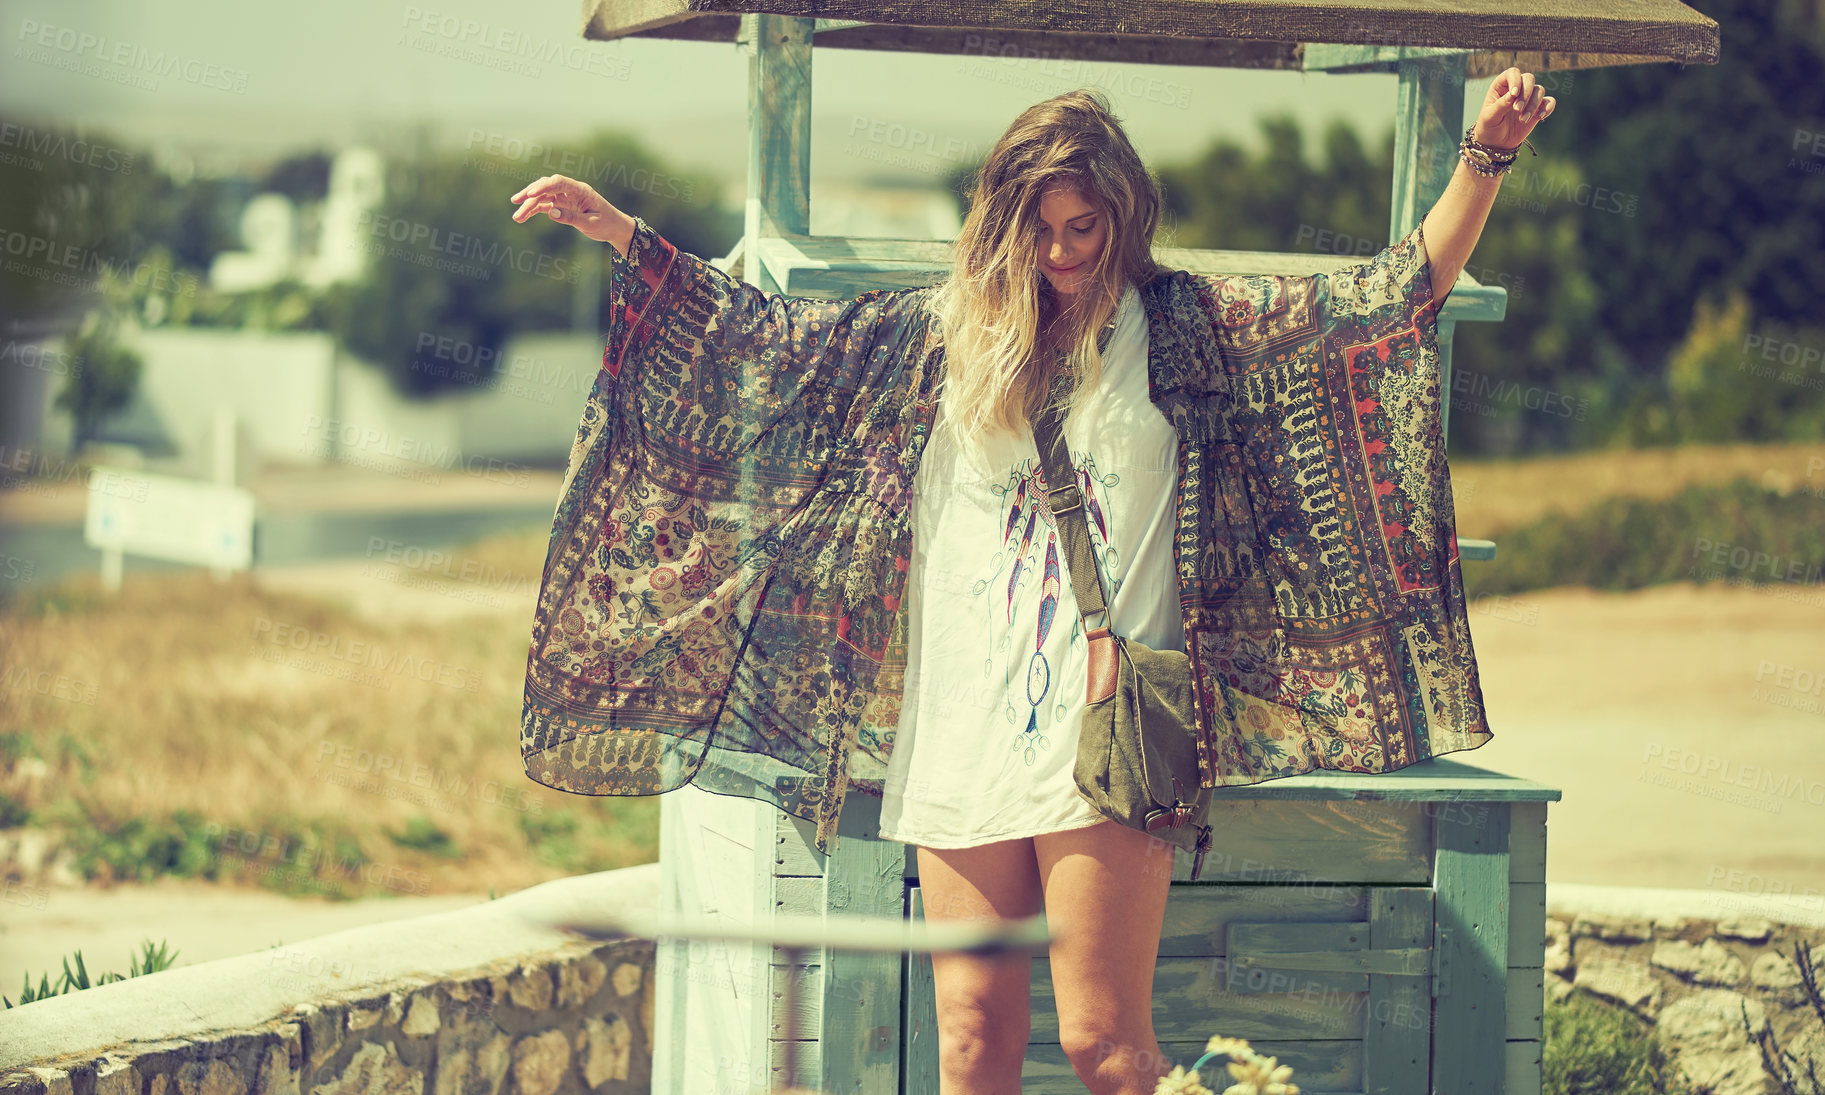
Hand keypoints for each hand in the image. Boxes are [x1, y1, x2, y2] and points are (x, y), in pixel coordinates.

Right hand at [509, 175, 629, 248]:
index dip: (543, 186)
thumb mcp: (591, 223)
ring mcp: (565, 197)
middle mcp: (571, 191)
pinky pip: (545, 205)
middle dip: (530, 194)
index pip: (558, 182)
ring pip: (543, 197)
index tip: (530, 194)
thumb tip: (550, 212)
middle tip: (516, 202)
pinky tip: (523, 216)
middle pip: (547, 187)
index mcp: (581, 190)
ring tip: (517, 218)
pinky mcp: (562, 206)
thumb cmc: (607, 224)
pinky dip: (534, 210)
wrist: (615, 228)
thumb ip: (571, 218)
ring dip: (529, 205)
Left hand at [1471, 67, 1555, 151]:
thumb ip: (1500, 105)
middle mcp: (1517, 88)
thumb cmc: (1488, 127)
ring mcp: (1528, 98)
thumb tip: (1513, 94)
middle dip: (1526, 94)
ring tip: (1523, 119)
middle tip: (1517, 110)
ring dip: (1533, 105)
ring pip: (1539, 90)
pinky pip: (1550, 101)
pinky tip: (1540, 117)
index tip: (1514, 95)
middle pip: (1529, 79)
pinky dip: (1548, 107)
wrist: (1496, 143)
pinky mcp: (1538, 108)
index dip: (1515, 81)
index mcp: (1501, 86)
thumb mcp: (1489, 117)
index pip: (1513, 73)